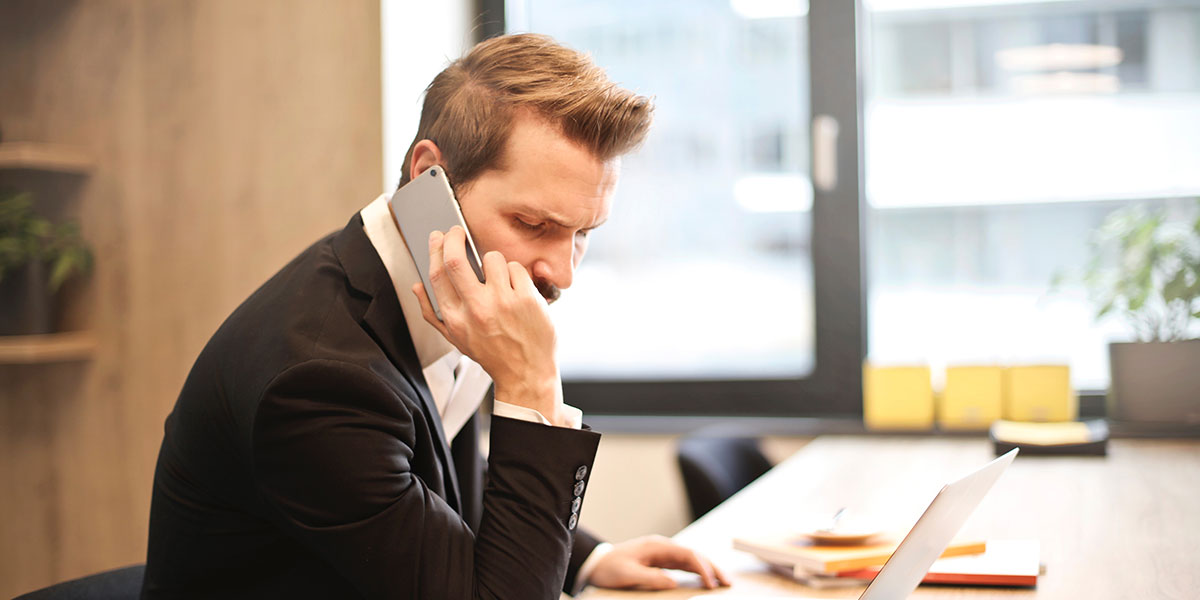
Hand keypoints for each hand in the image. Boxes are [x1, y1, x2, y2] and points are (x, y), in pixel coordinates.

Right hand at [413, 227, 564, 423]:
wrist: (526, 373)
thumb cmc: (491, 354)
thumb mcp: (455, 338)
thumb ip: (432, 312)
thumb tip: (416, 286)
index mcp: (455, 319)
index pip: (437, 275)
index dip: (435, 249)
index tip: (439, 236)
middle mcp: (476, 309)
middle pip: (455, 260)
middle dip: (454, 237)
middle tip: (457, 231)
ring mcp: (502, 303)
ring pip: (492, 258)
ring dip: (494, 261)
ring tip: (498, 278)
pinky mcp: (526, 298)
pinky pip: (516, 267)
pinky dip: (515, 273)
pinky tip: (516, 289)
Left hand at [588, 535, 731, 590]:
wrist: (596, 563)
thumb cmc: (609, 568)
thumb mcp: (628, 575)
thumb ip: (651, 578)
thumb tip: (673, 582)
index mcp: (657, 546)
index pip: (687, 554)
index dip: (702, 568)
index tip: (711, 582)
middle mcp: (663, 548)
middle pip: (694, 555)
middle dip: (712, 568)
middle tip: (728, 582)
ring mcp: (663, 554)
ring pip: (691, 560)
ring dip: (707, 570)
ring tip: (723, 583)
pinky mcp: (661, 562)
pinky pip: (683, 566)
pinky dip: (697, 573)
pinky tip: (706, 581)